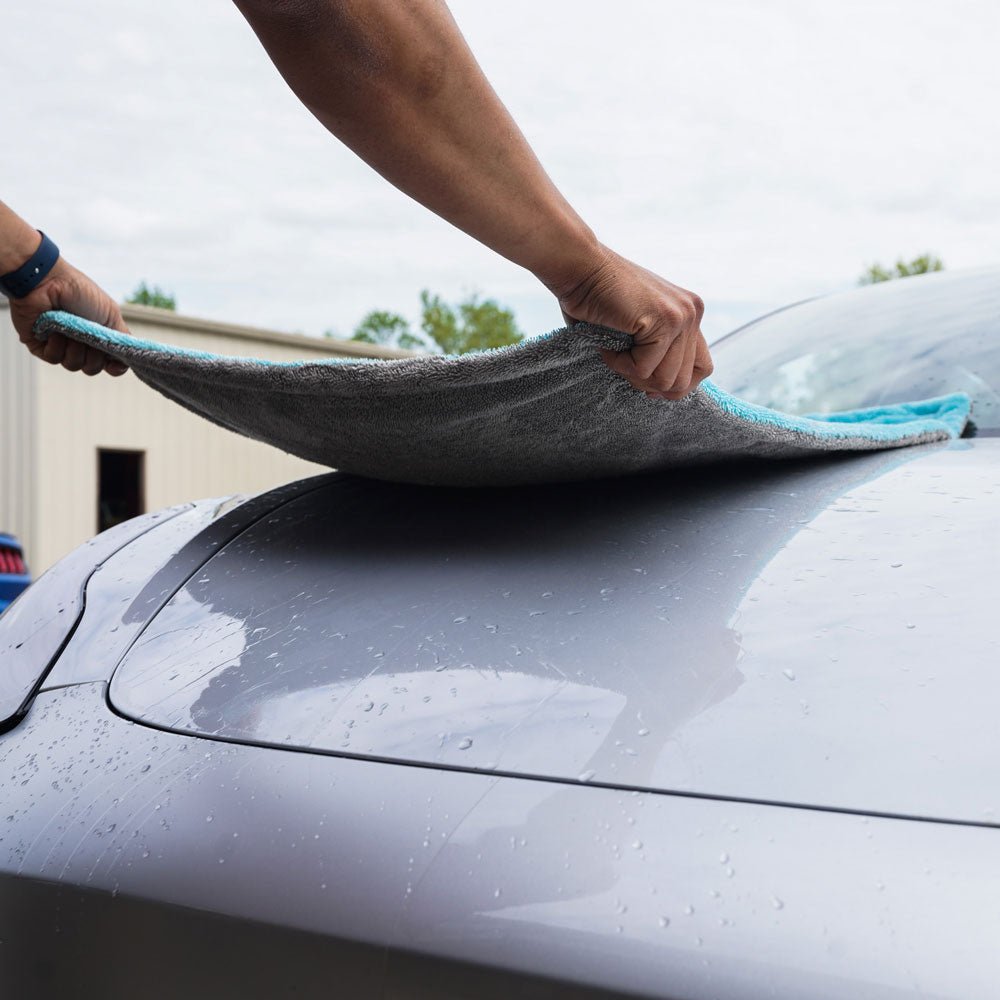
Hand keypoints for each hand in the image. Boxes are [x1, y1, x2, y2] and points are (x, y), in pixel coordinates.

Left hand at [8, 257, 128, 375]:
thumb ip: (122, 340)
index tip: (114, 365)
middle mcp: (80, 343)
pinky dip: (57, 346)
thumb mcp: (111, 315)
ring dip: (75, 349)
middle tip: (89, 337)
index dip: (113, 367)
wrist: (47, 281)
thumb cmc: (79, 292)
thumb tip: (127, 362)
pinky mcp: (40, 345)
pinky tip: (55, 331)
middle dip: (93, 356)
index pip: (109, 363)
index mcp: (98, 336)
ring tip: (70, 330)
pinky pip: (54, 358)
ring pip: (74, 365)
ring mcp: (60, 345)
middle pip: (92, 368)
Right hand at [552, 246, 712, 399]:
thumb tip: (662, 390)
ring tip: (614, 352)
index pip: (702, 368)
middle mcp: (693, 312)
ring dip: (632, 374)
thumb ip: (658, 350)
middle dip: (649, 384)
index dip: (674, 385)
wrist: (580, 269)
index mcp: (691, 313)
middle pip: (684, 381)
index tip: (647, 383)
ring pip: (665, 380)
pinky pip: (644, 369)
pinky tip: (608, 345)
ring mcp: (681, 316)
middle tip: (624, 365)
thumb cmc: (597, 299)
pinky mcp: (663, 321)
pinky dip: (619, 364)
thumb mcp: (640, 328)